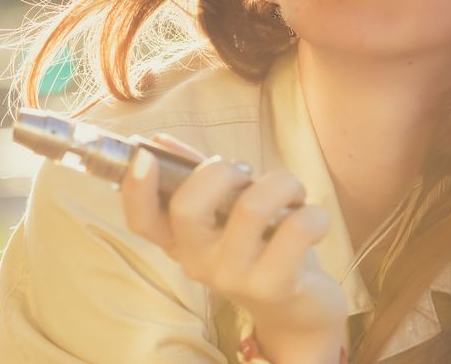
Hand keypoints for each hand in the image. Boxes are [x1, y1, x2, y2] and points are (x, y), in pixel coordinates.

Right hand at [119, 132, 349, 346]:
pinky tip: (313, 221)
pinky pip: (296, 229)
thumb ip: (195, 177)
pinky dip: (313, 213)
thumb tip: (160, 140)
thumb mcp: (225, 214)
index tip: (145, 156)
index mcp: (180, 242)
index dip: (136, 189)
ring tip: (291, 192)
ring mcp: (233, 277)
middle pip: (188, 207)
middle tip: (244, 175)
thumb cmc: (260, 247)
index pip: (142, 221)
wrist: (299, 309)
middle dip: (221, 171)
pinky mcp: (274, 285)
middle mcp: (198, 263)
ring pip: (251, 207)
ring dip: (281, 183)